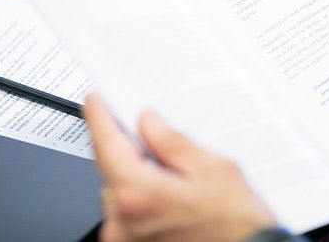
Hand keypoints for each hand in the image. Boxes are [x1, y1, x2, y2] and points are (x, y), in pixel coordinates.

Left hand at [83, 93, 276, 241]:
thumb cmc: (235, 222)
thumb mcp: (211, 168)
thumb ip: (172, 142)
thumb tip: (146, 122)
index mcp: (138, 195)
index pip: (107, 145)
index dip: (99, 117)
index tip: (94, 99)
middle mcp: (123, 220)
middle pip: (107, 166)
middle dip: (118, 141)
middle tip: (136, 121)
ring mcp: (123, 238)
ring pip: (114, 187)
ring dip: (127, 168)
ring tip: (163, 163)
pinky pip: (121, 209)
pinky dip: (134, 191)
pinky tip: (160, 185)